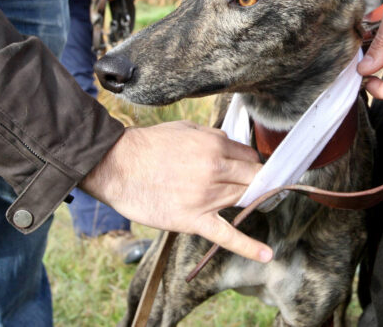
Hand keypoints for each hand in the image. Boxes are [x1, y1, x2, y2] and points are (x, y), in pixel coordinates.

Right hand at [79, 121, 272, 262]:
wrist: (116, 165)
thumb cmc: (149, 144)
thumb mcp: (187, 129)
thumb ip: (214, 137)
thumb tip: (232, 147)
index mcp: (215, 146)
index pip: (250, 158)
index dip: (250, 164)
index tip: (248, 169)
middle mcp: (215, 170)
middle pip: (252, 179)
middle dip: (255, 181)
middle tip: (254, 185)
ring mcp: (206, 197)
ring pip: (243, 200)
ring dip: (247, 200)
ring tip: (248, 201)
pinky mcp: (193, 221)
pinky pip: (226, 235)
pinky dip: (248, 247)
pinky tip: (266, 255)